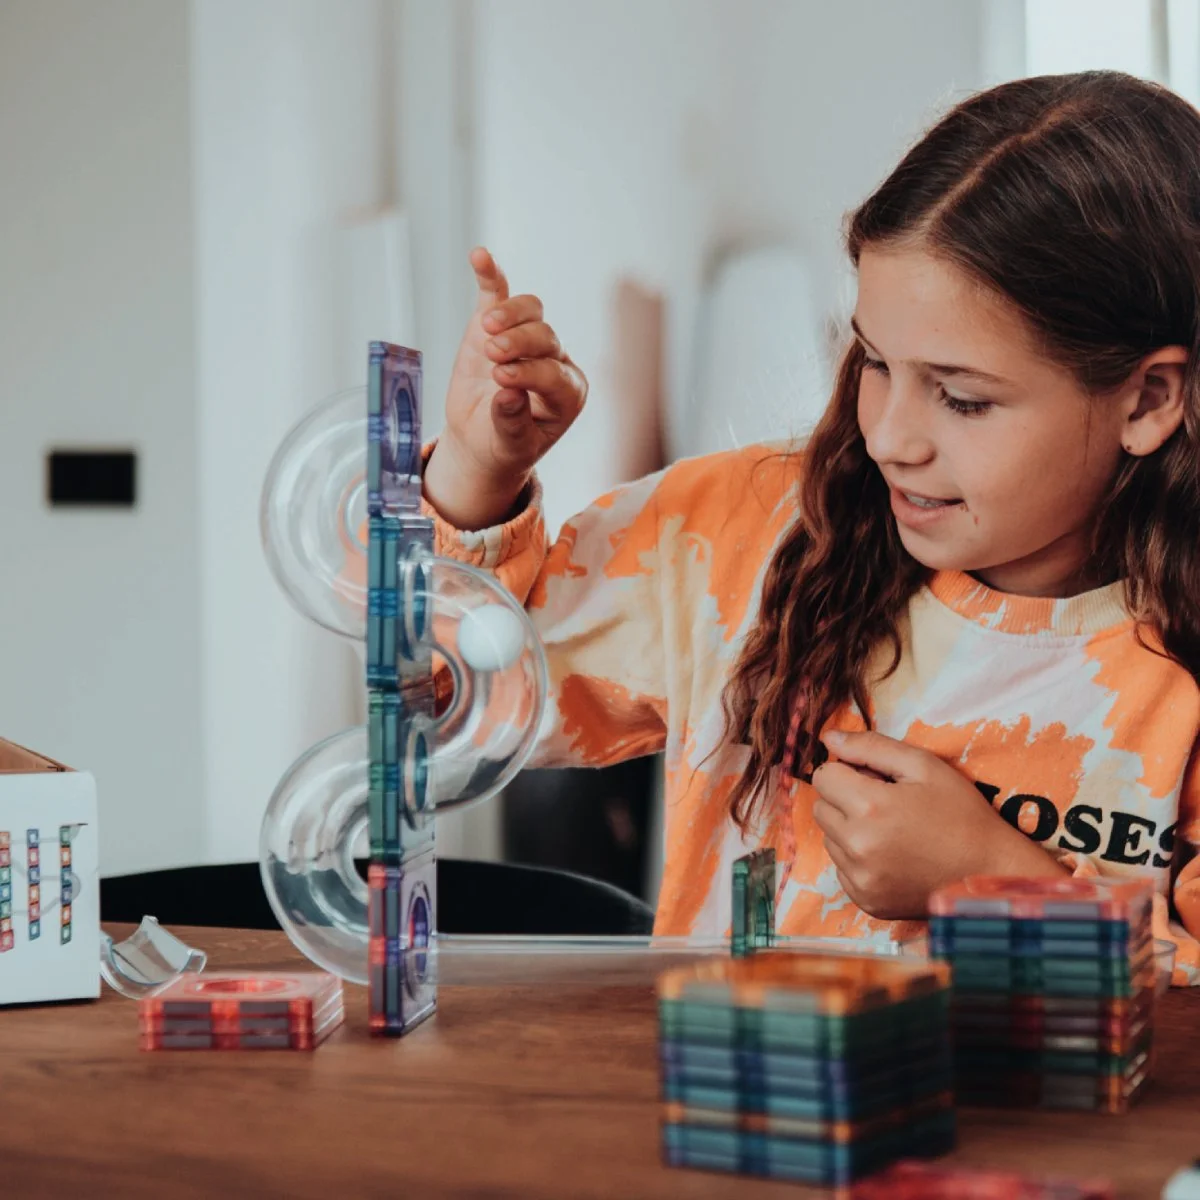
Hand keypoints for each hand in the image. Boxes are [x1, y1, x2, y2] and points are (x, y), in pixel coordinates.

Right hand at [423, 247, 587, 529]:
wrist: (481, 440)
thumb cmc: (503, 446)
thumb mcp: (510, 445)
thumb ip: (512, 422)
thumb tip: (508, 393)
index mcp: (568, 393)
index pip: (554, 373)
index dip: (530, 372)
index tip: (502, 379)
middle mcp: (555, 361)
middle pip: (545, 338)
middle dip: (520, 344)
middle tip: (493, 356)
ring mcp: (528, 339)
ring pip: (531, 312)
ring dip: (510, 314)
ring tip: (487, 329)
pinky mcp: (499, 324)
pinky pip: (499, 293)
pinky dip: (490, 275)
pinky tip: (480, 257)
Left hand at [811, 729, 1066, 919]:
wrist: (990, 875)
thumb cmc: (962, 814)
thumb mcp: (923, 766)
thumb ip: (871, 747)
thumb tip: (828, 739)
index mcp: (870, 808)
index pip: (823, 777)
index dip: (848, 772)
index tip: (875, 779)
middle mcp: (857, 847)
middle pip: (821, 807)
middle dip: (845, 799)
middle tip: (886, 804)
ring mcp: (860, 879)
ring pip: (829, 838)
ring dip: (850, 829)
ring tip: (892, 831)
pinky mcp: (865, 900)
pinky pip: (842, 868)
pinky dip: (858, 860)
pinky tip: (893, 856)